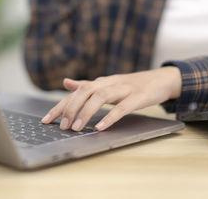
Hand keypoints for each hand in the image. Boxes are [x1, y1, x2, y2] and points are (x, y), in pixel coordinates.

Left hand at [41, 67, 181, 130]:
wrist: (160, 79)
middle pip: (85, 92)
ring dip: (86, 112)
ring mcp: (123, 89)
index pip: (75, 92)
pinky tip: (100, 127)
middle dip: (70, 108)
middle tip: (62, 126)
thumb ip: (86, 85)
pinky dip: (110, 117)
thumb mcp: (106, 84)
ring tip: (75, 128)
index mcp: (100, 82)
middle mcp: (109, 83)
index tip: (46, 120)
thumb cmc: (131, 84)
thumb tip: (65, 82)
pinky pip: (122, 107)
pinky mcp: (138, 97)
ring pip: (100, 97)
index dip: (60, 105)